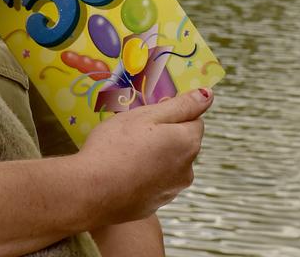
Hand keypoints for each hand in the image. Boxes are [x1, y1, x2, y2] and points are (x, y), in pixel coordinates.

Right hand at [75, 88, 212, 226]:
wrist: (91, 191)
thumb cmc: (115, 146)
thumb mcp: (145, 116)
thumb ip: (180, 105)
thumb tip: (207, 95)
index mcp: (187, 142)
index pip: (194, 119)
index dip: (171, 113)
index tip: (146, 115)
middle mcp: (187, 169)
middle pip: (181, 143)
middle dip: (163, 135)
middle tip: (131, 133)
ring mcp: (171, 190)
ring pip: (168, 163)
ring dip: (155, 156)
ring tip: (123, 154)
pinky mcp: (155, 204)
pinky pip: (155, 182)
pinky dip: (144, 175)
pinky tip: (121, 173)